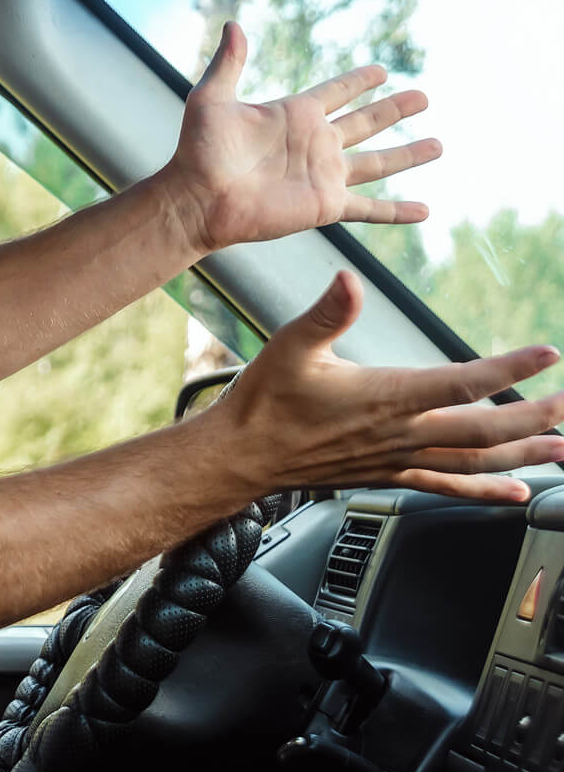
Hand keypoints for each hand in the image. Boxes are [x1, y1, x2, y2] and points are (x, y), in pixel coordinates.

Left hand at [165, 21, 440, 251]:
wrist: (199, 198)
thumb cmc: (200, 151)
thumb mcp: (212, 99)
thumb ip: (228, 63)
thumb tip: (233, 23)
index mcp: (295, 114)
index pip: (337, 92)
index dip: (358, 81)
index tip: (381, 71)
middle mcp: (316, 143)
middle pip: (366, 122)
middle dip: (394, 110)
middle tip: (424, 96)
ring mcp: (324, 175)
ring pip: (377, 162)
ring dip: (408, 155)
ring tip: (439, 145)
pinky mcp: (326, 204)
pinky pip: (370, 208)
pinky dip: (398, 211)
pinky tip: (425, 211)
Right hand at [213, 272, 563, 501]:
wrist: (240, 456)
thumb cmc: (263, 402)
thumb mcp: (290, 346)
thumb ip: (327, 313)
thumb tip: (348, 280)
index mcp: (384, 397)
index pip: (461, 384)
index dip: (509, 370)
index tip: (546, 353)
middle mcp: (398, 433)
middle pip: (483, 431)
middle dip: (534, 419)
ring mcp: (396, 458)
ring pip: (473, 462)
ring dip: (523, 456)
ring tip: (561, 450)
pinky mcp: (386, 474)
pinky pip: (445, 485)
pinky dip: (485, 489)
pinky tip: (514, 491)